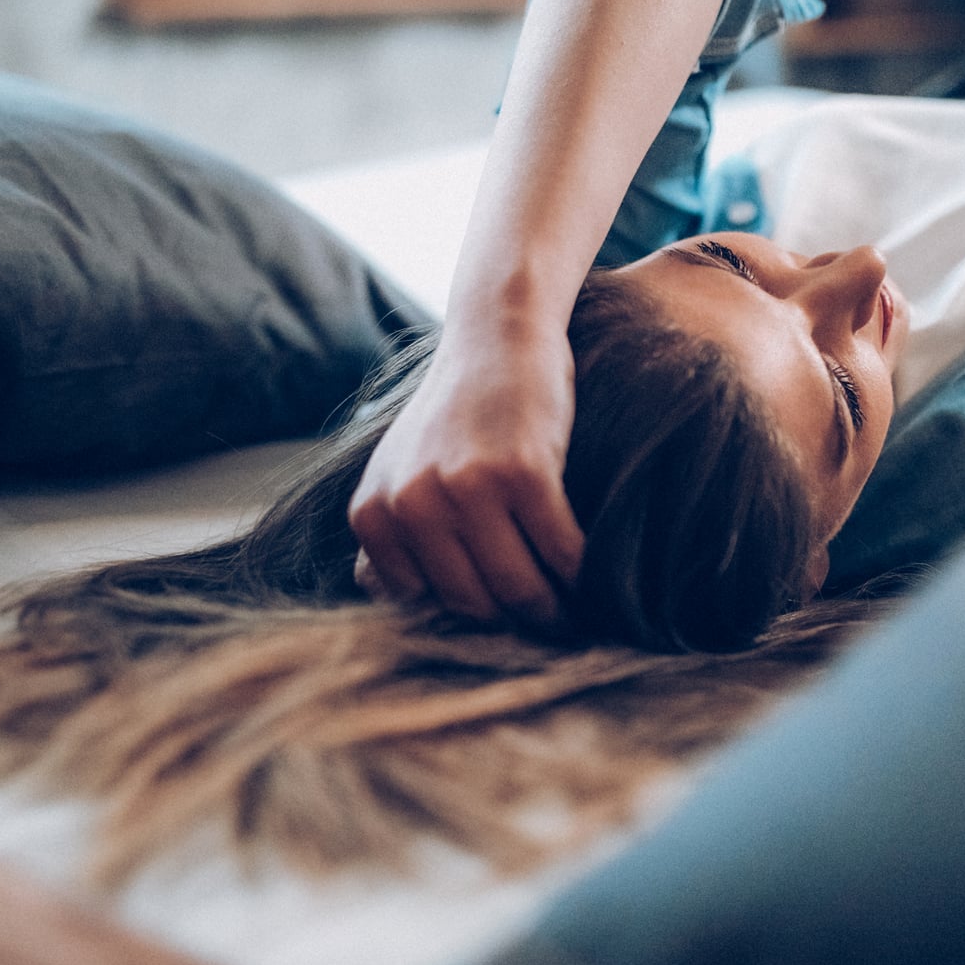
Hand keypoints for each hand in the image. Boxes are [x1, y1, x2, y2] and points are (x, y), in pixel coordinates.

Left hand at [348, 327, 586, 625]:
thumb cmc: (455, 412)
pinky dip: (581, 573)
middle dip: (516, 624)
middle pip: (474, 602)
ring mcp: (465, 488)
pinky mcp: (522, 473)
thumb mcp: (399, 470)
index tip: (503, 618)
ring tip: (574, 615)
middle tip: (550, 628)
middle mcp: (411, 504)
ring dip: (555, 611)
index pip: (422, 604)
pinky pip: (560, 552)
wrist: (497, 336)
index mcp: (373, 512)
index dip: (469, 616)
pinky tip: (591, 575)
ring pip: (519, 587)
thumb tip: (386, 601)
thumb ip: (390, 533)